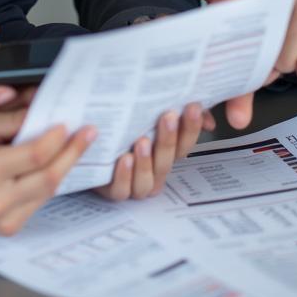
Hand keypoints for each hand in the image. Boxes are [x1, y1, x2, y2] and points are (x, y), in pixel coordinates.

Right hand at [0, 109, 96, 234]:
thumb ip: (11, 116)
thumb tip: (41, 102)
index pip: (34, 155)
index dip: (57, 140)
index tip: (70, 124)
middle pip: (48, 177)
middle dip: (72, 153)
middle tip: (89, 133)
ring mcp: (4, 219)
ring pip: (48, 191)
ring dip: (66, 167)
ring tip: (79, 145)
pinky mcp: (10, 228)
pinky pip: (40, 202)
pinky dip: (51, 182)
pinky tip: (59, 165)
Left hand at [95, 103, 214, 200]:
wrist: (89, 146)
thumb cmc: (124, 128)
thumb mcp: (150, 114)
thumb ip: (181, 113)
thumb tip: (207, 118)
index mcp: (167, 152)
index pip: (186, 143)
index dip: (191, 127)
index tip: (192, 107)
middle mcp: (154, 170)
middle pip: (168, 160)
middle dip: (169, 138)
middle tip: (168, 117)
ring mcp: (135, 183)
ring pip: (147, 180)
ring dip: (146, 161)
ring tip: (142, 142)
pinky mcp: (113, 190)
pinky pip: (122, 190)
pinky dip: (124, 176)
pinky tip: (124, 159)